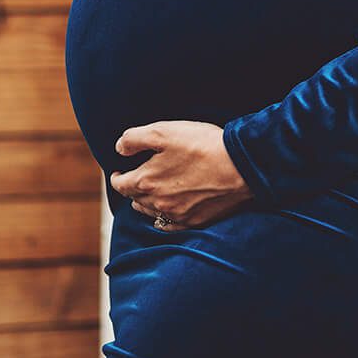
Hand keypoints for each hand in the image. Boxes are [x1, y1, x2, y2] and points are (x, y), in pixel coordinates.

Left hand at [107, 121, 254, 230]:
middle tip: (135, 178)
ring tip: (149, 192)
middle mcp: (158, 203)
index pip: (120, 185)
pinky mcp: (197, 221)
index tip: (119, 171)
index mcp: (146, 182)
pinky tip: (167, 211)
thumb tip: (119, 149)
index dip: (117, 176)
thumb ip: (133, 139)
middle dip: (132, 188)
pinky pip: (171, 226)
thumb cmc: (201, 145)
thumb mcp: (162, 132)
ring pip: (151, 213)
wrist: (241, 166)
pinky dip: (164, 218)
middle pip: (134, 200)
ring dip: (146, 203)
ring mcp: (178, 215)